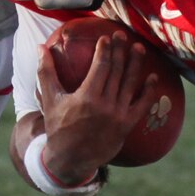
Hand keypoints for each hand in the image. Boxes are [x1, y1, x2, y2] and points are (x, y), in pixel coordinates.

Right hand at [35, 29, 161, 181]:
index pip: (100, 66)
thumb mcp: (50, 100)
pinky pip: (142, 105)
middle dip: (120, 51)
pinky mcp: (128, 125)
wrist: (71, 159)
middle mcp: (105, 105)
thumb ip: (46, 72)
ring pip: (130, 84)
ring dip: (136, 64)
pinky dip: (149, 90)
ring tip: (138, 48)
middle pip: (117, 71)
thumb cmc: (58, 127)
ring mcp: (118, 115)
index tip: (106, 37)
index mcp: (86, 98)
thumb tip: (40, 47)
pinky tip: (153, 76)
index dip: (105, 50)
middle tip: (122, 36)